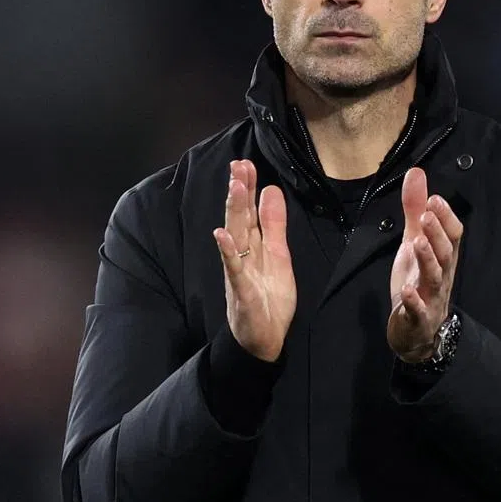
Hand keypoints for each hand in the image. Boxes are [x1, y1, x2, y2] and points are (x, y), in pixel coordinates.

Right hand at [213, 160, 296, 361]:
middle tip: (238, 165)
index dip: (248, 187)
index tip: (245, 163)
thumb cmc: (268, 296)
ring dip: (235, 212)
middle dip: (239, 191)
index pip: (249, 211)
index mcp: (253, 245)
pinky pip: (233, 268)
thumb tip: (271, 190)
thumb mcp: (278, 254)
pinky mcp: (241, 290)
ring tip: (235, 188)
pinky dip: (227, 251)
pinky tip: (222, 234)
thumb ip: (274, 224)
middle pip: (239, 218)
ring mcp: (239, 271)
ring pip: (235, 237)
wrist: (264, 338)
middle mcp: (242, 254)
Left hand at [387, 167, 463, 362]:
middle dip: (437, 233)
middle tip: (425, 214)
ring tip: (416, 242)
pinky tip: (406, 290)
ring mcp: (431, 297)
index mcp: (443, 256)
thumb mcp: (413, 241)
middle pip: (446, 253)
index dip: (445, 217)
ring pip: (434, 278)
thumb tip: (416, 173)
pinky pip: (418, 310)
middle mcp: (442, 275)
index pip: (453, 235)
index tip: (434, 199)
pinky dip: (414, 301)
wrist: (416, 330)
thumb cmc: (418, 280)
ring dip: (428, 260)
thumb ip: (414, 209)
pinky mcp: (418, 318)